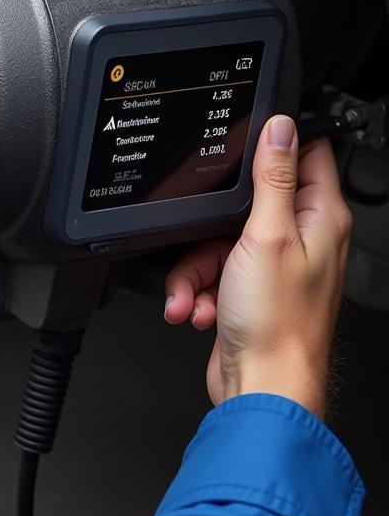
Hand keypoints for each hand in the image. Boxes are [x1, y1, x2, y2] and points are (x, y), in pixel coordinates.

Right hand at [163, 115, 351, 418]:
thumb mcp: (266, 235)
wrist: (260, 389)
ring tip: (196, 292)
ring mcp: (274, 266)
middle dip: (209, 223)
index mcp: (320, 218)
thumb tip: (281, 127)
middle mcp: (301, 239)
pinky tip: (197, 307)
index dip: (274, 143)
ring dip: (195, 267)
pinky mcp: (248, 290)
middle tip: (209, 238)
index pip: (305, 155)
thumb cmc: (277, 324)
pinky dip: (196, 289)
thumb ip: (272, 177)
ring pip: (217, 238)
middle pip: (245, 199)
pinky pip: (211, 270)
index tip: (243, 144)